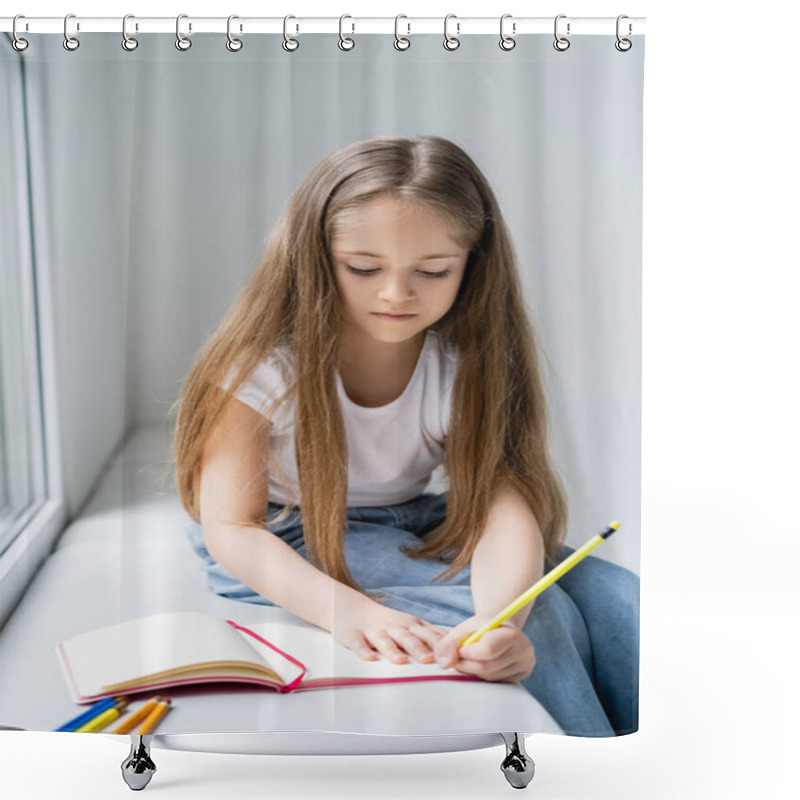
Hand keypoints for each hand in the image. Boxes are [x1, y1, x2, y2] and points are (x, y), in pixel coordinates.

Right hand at [331, 595, 446, 664]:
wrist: (353, 610)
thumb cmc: (389, 624)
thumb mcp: (411, 625)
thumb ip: (432, 635)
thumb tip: (461, 648)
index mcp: (411, 626)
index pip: (428, 634)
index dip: (440, 645)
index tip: (451, 657)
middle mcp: (395, 627)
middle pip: (409, 638)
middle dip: (420, 648)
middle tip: (430, 661)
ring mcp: (374, 631)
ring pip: (384, 641)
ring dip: (393, 651)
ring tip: (401, 661)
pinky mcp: (354, 636)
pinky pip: (358, 644)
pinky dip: (363, 650)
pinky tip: (369, 658)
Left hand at [432, 614, 535, 682]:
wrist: (499, 630)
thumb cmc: (481, 628)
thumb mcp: (464, 629)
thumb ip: (448, 643)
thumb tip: (444, 665)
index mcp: (512, 634)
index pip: (488, 650)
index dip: (468, 651)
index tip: (461, 647)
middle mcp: (524, 652)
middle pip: (486, 666)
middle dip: (466, 664)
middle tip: (457, 657)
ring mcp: (524, 667)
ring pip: (488, 677)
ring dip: (472, 670)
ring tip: (468, 658)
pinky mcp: (519, 678)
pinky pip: (494, 682)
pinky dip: (481, 675)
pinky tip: (479, 664)